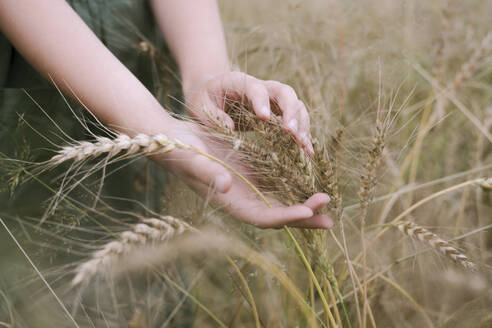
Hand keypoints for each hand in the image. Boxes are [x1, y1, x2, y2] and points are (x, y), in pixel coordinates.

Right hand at [154, 119, 332, 228]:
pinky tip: (310, 179)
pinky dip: (293, 184)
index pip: (262, 217)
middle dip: (304, 217)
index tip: (308, 211)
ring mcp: (248, 187)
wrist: (176, 139)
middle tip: (330, 218)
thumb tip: (226, 185)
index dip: (286, 217)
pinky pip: (276, 182)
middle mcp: (242, 199)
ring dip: (303, 203)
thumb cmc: (181, 151)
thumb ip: (208, 173)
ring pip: (280, 200)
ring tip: (327, 202)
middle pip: (278, 215)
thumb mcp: (193, 160)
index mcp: (230, 202)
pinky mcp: (251, 172)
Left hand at [184, 71, 314, 155]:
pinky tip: (307, 151)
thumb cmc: (203, 99)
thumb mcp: (199, 105)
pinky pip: (296, 119)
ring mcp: (273, 100)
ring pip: (295, 105)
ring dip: (301, 124)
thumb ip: (212, 115)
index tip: (264, 118)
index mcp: (239, 82)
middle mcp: (261, 87)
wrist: (212, 91)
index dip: (261, 101)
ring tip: (303, 145)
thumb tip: (230, 127)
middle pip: (284, 92)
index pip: (255, 88)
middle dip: (291, 111)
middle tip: (291, 131)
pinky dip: (303, 133)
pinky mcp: (278, 112)